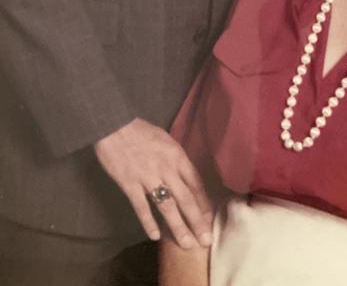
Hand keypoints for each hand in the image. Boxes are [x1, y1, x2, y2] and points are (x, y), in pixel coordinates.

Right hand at [94, 118, 212, 248]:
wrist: (115, 126)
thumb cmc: (141, 131)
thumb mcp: (166, 140)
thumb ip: (176, 160)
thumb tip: (185, 177)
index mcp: (177, 156)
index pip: (196, 183)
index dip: (204, 203)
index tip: (210, 219)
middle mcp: (167, 168)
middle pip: (186, 198)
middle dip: (197, 221)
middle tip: (205, 240)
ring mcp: (148, 177)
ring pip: (167, 206)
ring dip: (178, 226)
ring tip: (186, 243)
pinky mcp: (130, 184)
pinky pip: (142, 207)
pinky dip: (148, 222)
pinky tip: (155, 236)